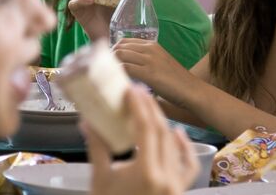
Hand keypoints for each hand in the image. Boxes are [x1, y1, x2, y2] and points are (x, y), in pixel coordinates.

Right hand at [82, 85, 198, 194]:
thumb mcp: (100, 179)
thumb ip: (97, 148)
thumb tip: (87, 121)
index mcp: (147, 173)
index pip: (146, 129)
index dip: (139, 106)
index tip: (131, 89)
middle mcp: (166, 177)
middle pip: (162, 132)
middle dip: (150, 108)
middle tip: (138, 92)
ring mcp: (176, 186)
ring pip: (174, 145)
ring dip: (163, 122)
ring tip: (150, 106)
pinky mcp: (179, 191)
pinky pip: (188, 166)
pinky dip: (184, 148)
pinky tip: (177, 134)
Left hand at [112, 39, 199, 107]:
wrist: (192, 90)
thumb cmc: (175, 81)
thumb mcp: (159, 64)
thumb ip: (144, 61)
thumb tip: (124, 66)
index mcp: (152, 45)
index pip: (124, 41)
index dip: (113, 51)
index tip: (107, 63)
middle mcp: (150, 49)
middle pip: (119, 47)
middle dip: (108, 58)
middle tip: (104, 72)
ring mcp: (150, 60)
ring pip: (120, 56)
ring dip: (110, 66)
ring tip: (107, 77)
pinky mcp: (150, 73)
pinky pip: (126, 68)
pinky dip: (118, 74)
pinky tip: (116, 82)